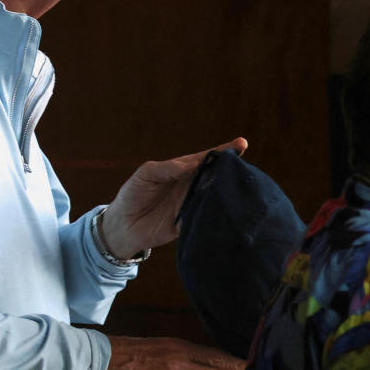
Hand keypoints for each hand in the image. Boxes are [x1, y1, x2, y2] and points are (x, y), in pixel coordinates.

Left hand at [101, 137, 247, 258]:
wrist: (123, 225)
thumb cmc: (132, 194)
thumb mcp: (146, 174)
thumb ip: (168, 168)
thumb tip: (192, 163)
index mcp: (181, 170)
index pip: (205, 158)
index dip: (222, 151)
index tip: (240, 144)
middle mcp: (190, 185)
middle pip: (215, 175)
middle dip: (231, 169)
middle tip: (246, 164)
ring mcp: (192, 203)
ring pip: (214, 194)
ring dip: (227, 189)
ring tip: (244, 182)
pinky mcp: (191, 222)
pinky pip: (207, 215)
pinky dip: (217, 211)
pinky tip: (230, 207)